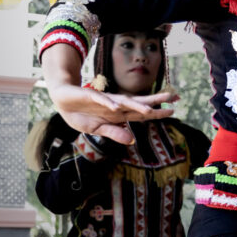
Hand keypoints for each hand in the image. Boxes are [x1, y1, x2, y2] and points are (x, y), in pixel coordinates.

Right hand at [48, 82, 175, 144]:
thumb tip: (132, 140)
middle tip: (175, 96)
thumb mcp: (98, 129)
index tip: (172, 110)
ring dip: (137, 105)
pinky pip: (101, 100)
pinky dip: (109, 103)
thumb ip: (114, 133)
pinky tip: (117, 107)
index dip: (157, 112)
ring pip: (124, 102)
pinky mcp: (91, 96)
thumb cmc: (82, 114)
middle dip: (156, 100)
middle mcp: (116, 106)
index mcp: (119, 114)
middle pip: (139, 103)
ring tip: (150, 109)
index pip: (141, 114)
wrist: (62, 100)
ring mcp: (105, 100)